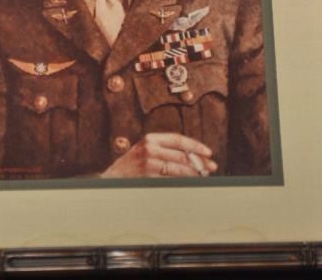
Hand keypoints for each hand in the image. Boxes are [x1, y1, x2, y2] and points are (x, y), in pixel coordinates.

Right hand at [101, 132, 217, 177]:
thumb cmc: (130, 168)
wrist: (110, 181)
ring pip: (180, 167)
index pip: (178, 139)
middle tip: (211, 167)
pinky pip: (172, 179)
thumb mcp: (143, 152)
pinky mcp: (149, 177)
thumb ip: (162, 150)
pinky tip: (191, 183)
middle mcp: (149, 148)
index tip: (208, 152)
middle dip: (199, 161)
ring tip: (204, 176)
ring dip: (195, 173)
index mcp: (150, 139)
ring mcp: (149, 163)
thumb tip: (190, 155)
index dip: (195, 145)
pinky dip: (184, 181)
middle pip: (182, 154)